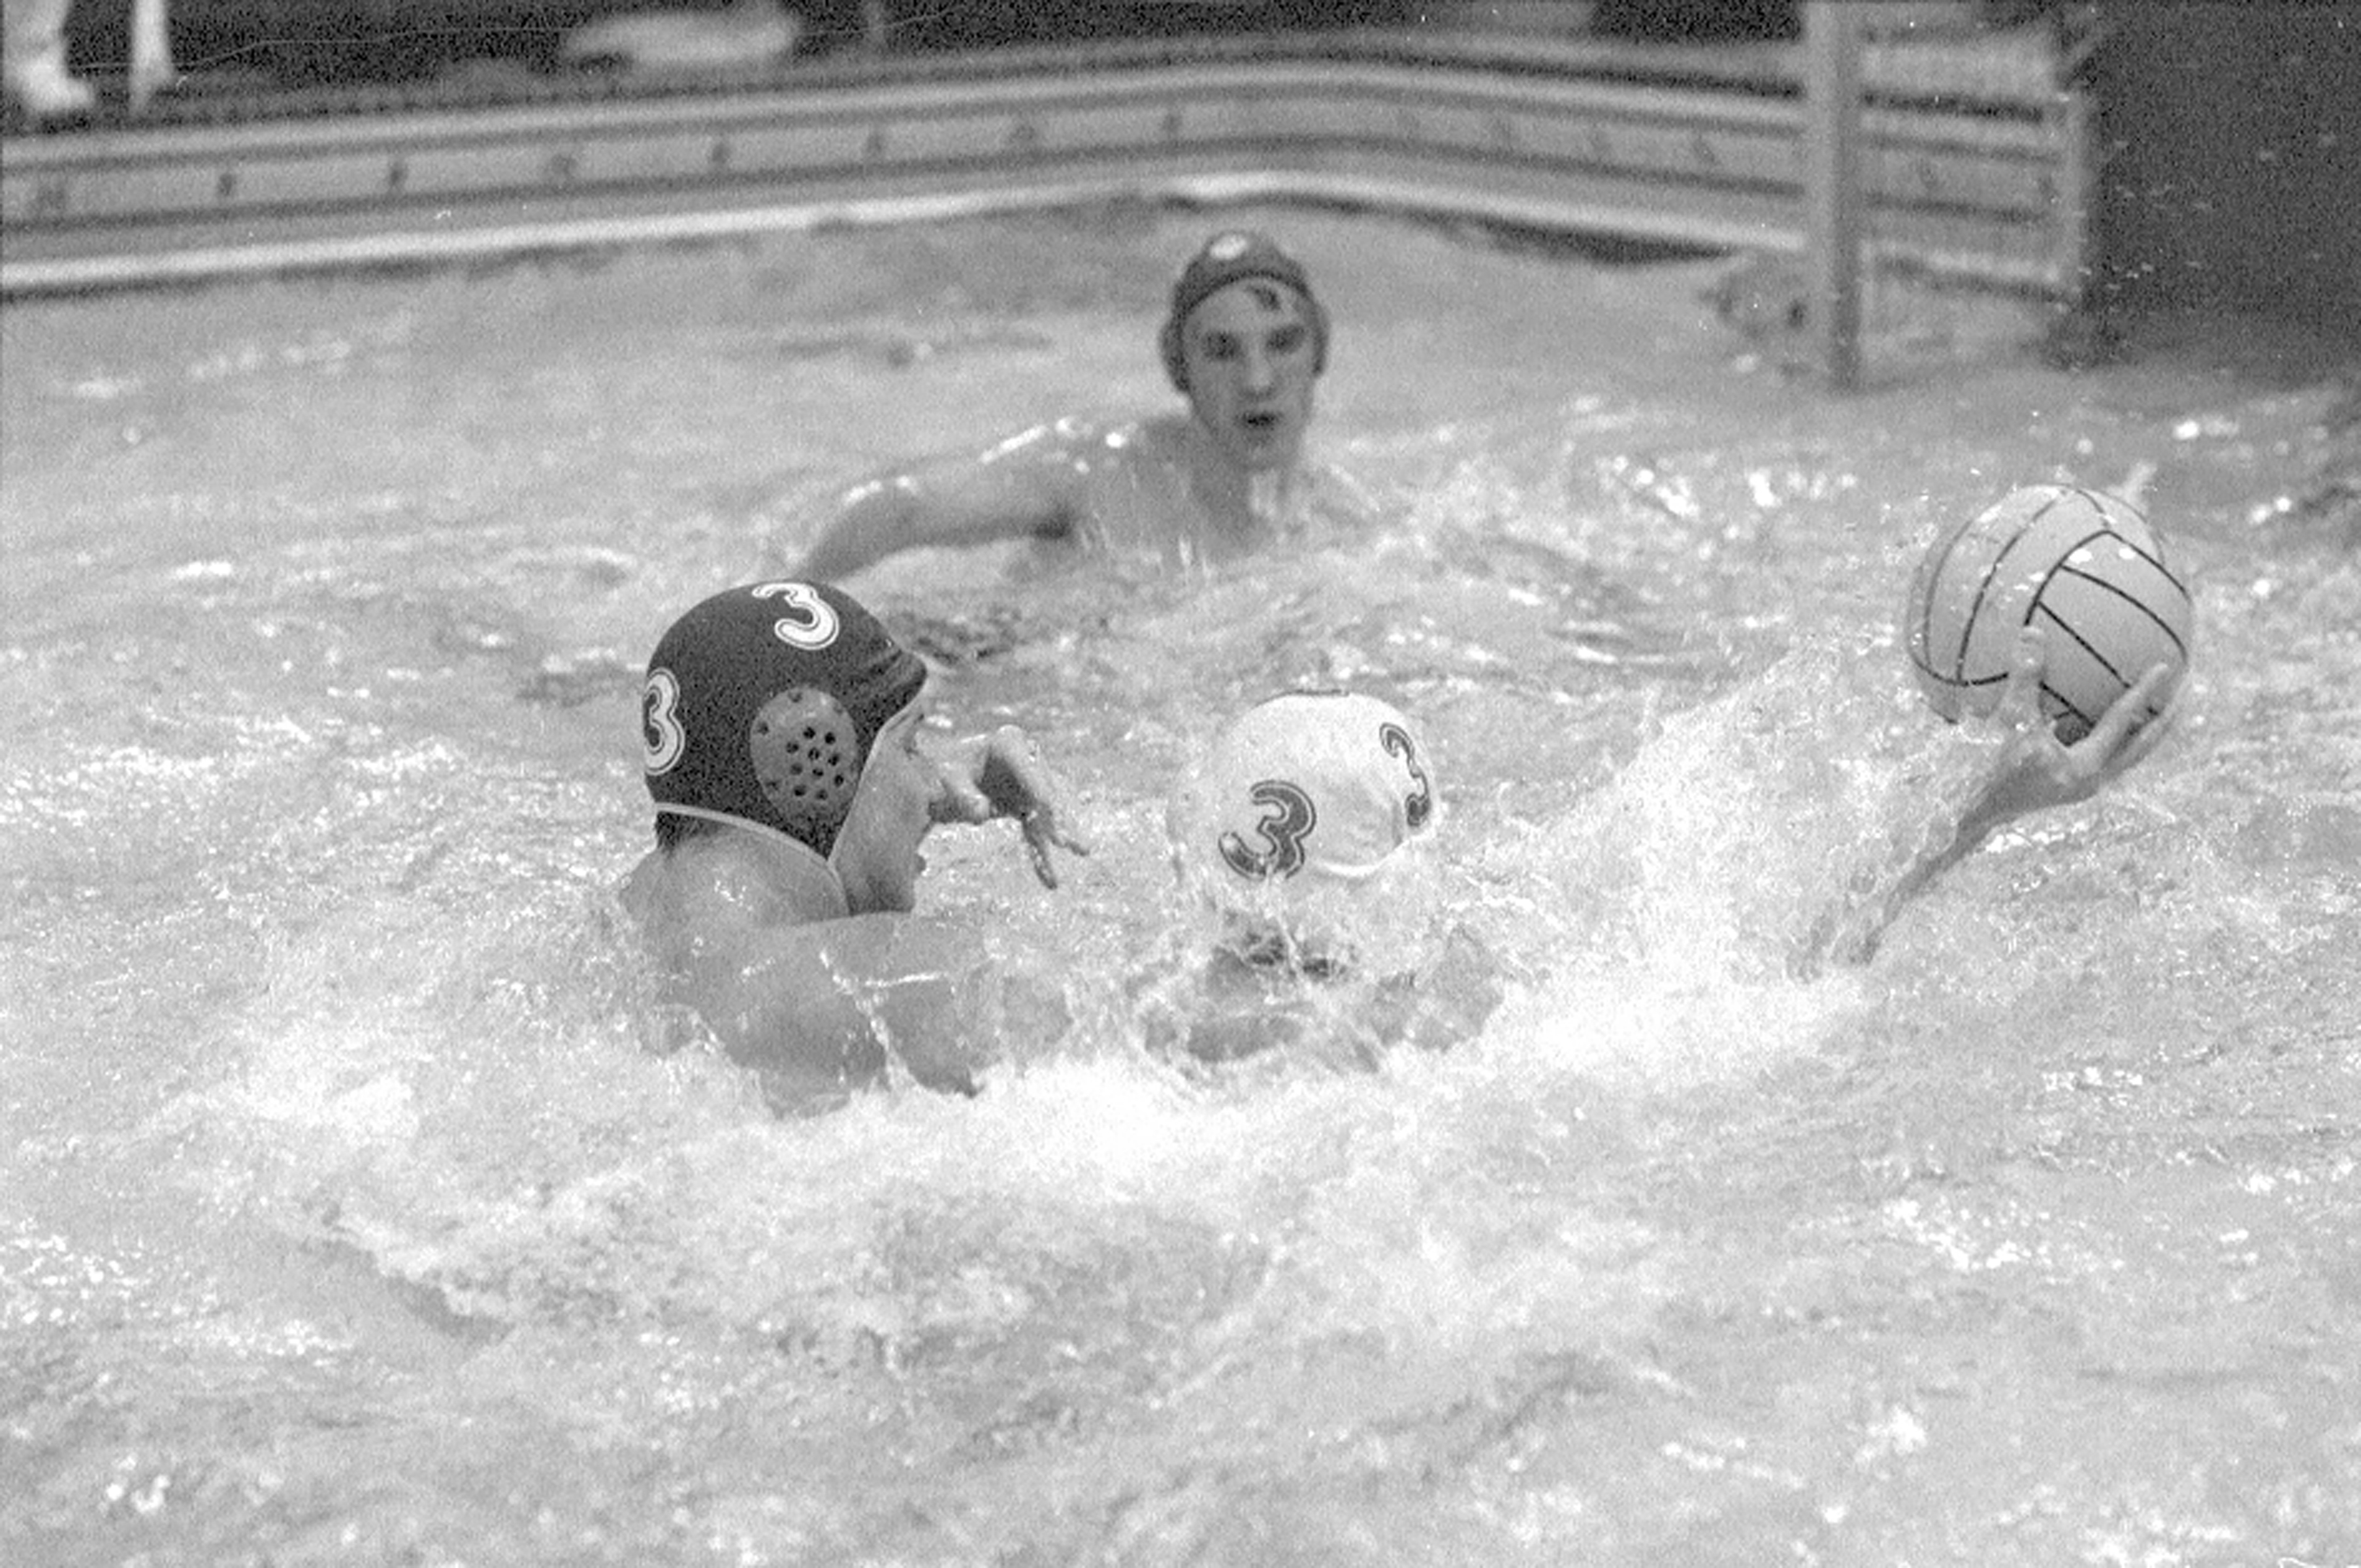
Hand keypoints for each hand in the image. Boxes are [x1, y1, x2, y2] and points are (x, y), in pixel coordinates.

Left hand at [930, 724, 1090, 888]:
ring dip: (1062, 835)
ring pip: (1048, 813)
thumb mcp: (947, 781)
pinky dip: (1042, 853)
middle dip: (1056, 818)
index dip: (1041, 793)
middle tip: (1062, 840)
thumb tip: (982, 815)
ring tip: (1084, 851)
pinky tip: (1050, 879)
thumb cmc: (943, 773)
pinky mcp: (1027, 805)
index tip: (1052, 813)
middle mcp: (1027, 760)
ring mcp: (1030, 784)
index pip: (1030, 770)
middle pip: (1045, 791)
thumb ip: (963, 796)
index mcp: (1009, 743)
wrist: (940, 778)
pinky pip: (1036, 830)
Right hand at [1965, 627, 2177, 832]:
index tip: (2167, 666)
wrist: (1970, 811)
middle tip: (2187, 691)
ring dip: (2147, 729)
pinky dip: (2117, 734)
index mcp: (2085, 766)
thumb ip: (2023, 677)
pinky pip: (2106, 754)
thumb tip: (2034, 631)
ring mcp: (2083, 784)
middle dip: (2166, 718)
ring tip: (2162, 706)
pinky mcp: (2071, 784)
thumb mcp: (2006, 719)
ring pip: (2129, 754)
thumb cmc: (1985, 768)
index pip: (2124, 723)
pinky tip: (2109, 717)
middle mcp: (2093, 779)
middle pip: (2143, 746)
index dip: (2145, 692)